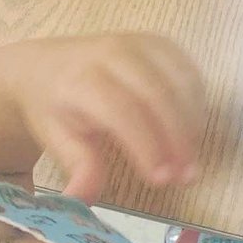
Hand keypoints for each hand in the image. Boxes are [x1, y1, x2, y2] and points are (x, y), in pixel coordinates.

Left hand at [12, 34, 205, 202]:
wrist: (45, 65)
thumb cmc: (54, 107)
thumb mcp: (56, 139)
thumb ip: (79, 165)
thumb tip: (85, 199)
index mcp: (81, 80)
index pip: (122, 111)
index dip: (146, 146)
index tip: (162, 180)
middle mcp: (113, 54)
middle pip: (158, 95)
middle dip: (178, 138)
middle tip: (187, 176)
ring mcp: (140, 44)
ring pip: (180, 81)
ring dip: (193, 124)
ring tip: (191, 160)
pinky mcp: (160, 43)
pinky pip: (189, 71)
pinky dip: (197, 104)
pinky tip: (192, 131)